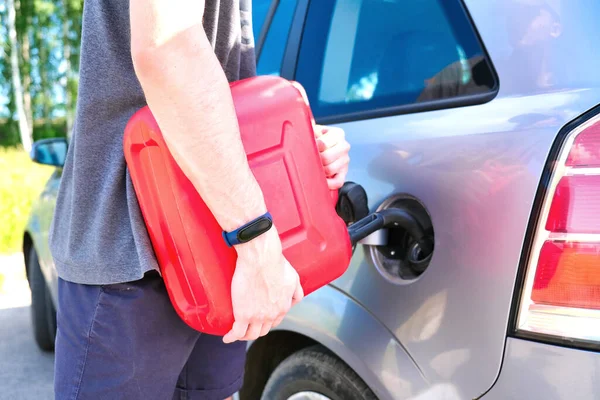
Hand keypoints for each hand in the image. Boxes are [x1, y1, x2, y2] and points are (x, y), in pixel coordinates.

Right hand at [223, 229, 303, 343]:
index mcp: (283, 307)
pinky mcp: (243, 314)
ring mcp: (257, 317)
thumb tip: (294, 300)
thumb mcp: (293, 278)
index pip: (275, 321)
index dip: (267, 321)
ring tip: (236, 333)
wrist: (261, 259)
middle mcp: (272, 315)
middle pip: (263, 330)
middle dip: (256, 329)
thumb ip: (296, 291)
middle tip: (247, 325)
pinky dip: (231, 337)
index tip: (260, 318)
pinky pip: (237, 332)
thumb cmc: (276, 264)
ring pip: (251, 334)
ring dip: (244, 336)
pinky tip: (227, 337)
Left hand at [315, 125, 350, 189]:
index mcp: (338, 134)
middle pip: (327, 158)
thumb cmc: (317, 139)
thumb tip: (309, 125)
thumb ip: (311, 128)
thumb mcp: (315, 131)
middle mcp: (344, 146)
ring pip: (330, 170)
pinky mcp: (344, 173)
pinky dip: (328, 183)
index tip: (306, 149)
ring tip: (314, 167)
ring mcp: (345, 161)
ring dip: (320, 171)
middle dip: (316, 160)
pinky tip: (321, 180)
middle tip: (309, 160)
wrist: (323, 148)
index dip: (313, 148)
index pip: (323, 144)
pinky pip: (337, 182)